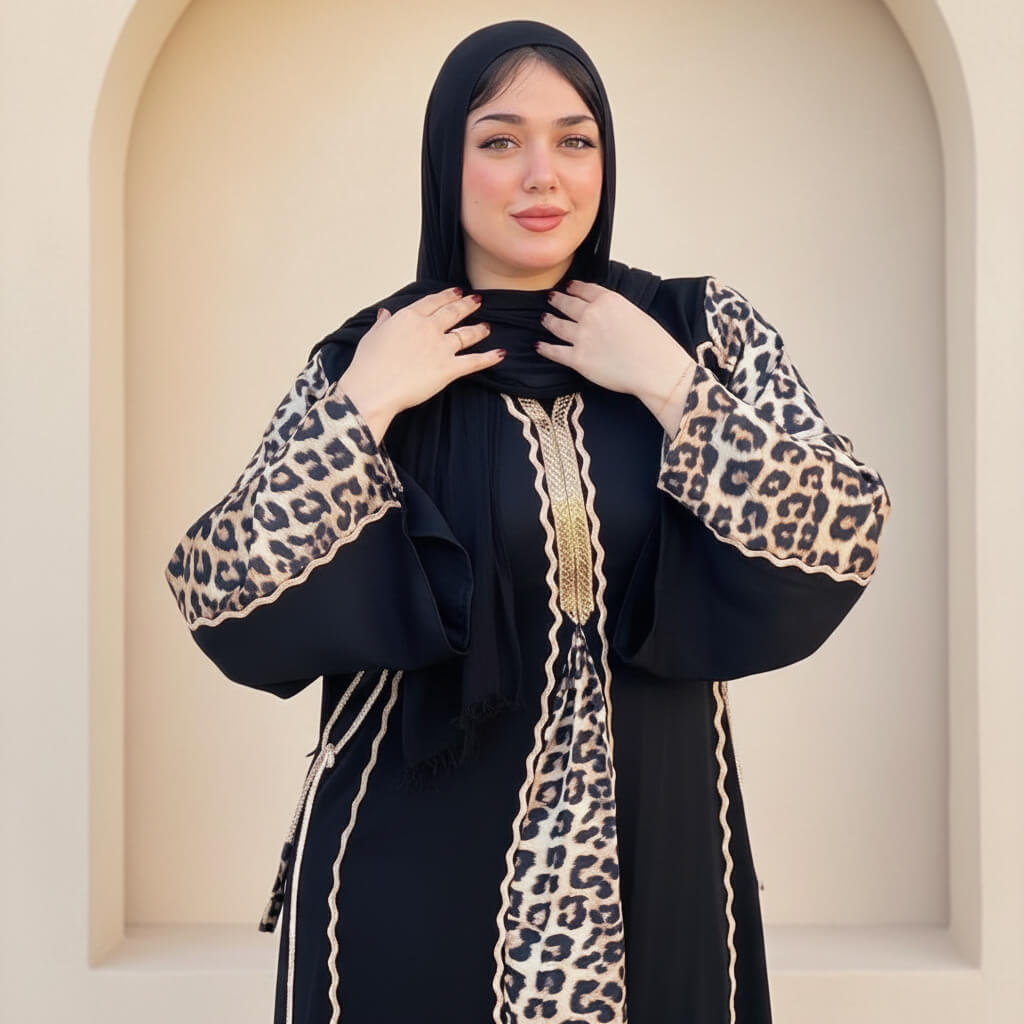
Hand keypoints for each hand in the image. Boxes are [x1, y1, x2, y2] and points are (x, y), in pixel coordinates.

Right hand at [338, 287, 503, 441]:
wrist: (373, 389)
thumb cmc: (368, 366)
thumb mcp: (372, 336)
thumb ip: (383, 323)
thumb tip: (385, 314)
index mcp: (408, 317)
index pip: (433, 302)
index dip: (447, 296)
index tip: (456, 291)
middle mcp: (427, 328)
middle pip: (453, 312)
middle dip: (467, 305)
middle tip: (477, 300)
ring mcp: (440, 348)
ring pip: (466, 334)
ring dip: (479, 329)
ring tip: (487, 327)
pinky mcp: (448, 368)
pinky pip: (474, 361)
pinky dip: (489, 358)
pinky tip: (500, 354)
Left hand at [536, 280, 696, 433]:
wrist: (656, 369)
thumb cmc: (654, 345)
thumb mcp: (636, 314)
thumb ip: (616, 310)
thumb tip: (606, 315)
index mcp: (608, 300)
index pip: (584, 289)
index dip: (573, 287)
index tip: (568, 287)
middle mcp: (591, 314)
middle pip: (566, 304)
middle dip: (557, 300)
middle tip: (551, 298)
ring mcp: (582, 337)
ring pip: (557, 325)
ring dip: (548, 321)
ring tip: (544, 318)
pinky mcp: (577, 359)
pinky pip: (554, 351)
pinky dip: (544, 348)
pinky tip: (538, 346)